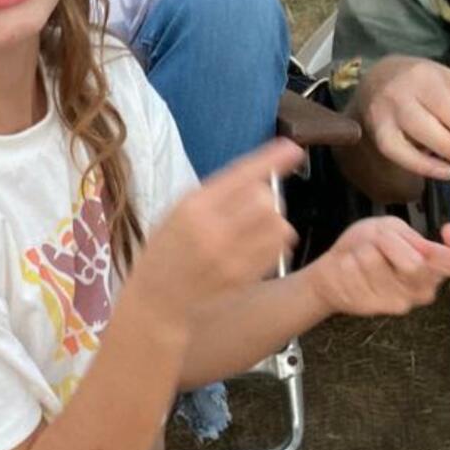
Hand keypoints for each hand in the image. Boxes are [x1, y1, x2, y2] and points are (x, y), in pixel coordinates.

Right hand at [130, 139, 302, 325]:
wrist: (157, 300)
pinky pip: (277, 250)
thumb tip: (257, 175)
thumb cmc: (166, 251)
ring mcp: (230, 256)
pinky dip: (275, 243)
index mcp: (192, 206)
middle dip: (266, 198)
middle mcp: (211, 229)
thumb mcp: (177, 212)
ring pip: (278, 224)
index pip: (240, 175)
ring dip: (274, 221)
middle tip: (252, 209)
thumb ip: (214, 193)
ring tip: (255, 229)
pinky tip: (257, 247)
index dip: (271, 160)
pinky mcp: (244, 277)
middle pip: (264, 198)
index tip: (292, 148)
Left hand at [306, 217, 449, 316]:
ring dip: (365, 249)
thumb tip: (427, 250)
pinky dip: (350, 259)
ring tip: (363, 257)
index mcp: (436, 266)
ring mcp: (402, 301)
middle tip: (378, 241)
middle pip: (415, 263)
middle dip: (388, 242)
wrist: (334, 272)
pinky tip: (352, 268)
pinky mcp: (376, 305)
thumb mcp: (390, 229)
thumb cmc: (366, 249)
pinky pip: (358, 267)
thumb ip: (410, 238)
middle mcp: (425, 288)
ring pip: (379, 260)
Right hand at [352, 56, 449, 180]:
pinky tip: (439, 171)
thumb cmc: (423, 81)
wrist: (378, 75)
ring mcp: (383, 114)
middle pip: (427, 124)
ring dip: (434, 161)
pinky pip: (395, 152)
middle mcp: (399, 94)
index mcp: (424, 76)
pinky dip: (418, 166)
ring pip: (407, 141)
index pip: (447, 106)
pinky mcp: (376, 131)